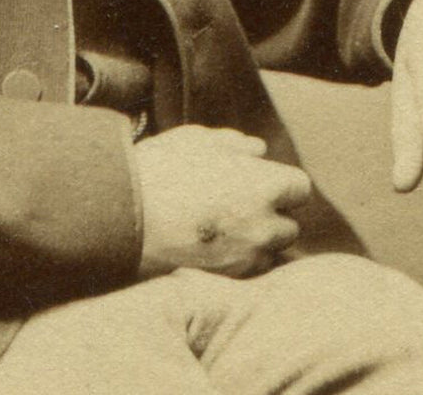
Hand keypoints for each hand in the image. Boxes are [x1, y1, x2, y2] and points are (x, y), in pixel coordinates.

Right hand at [132, 124, 311, 277]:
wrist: (122, 218)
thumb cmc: (160, 170)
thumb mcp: (197, 140)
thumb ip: (236, 143)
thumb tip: (258, 151)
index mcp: (266, 186)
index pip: (300, 189)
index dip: (280, 183)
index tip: (259, 182)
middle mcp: (265, 226)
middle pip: (289, 226)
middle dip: (271, 216)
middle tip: (238, 206)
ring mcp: (245, 259)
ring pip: (268, 254)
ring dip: (255, 243)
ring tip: (221, 230)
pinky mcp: (224, 282)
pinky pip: (244, 273)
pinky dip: (235, 263)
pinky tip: (208, 249)